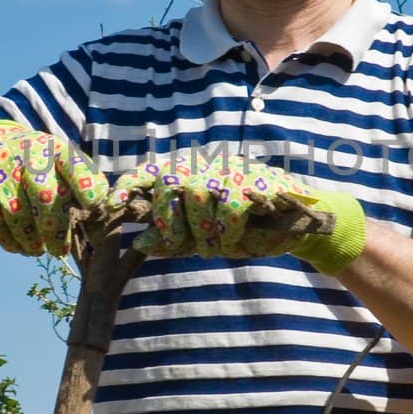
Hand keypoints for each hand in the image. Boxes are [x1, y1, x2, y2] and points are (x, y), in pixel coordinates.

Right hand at [0, 122, 108, 255]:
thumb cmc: (31, 162)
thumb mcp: (56, 158)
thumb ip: (81, 179)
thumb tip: (105, 209)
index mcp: (54, 149)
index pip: (76, 168)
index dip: (87, 189)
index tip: (92, 206)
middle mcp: (27, 157)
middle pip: (46, 200)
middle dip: (55, 232)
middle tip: (59, 249)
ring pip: (18, 217)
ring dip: (31, 241)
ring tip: (38, 249)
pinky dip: (7, 241)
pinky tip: (16, 245)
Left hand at [110, 154, 366, 274]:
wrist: (302, 224)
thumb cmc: (250, 228)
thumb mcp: (207, 238)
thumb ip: (175, 240)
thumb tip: (139, 242)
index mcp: (193, 177)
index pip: (150, 172)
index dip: (128, 185)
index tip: (110, 206)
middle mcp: (207, 168)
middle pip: (168, 187)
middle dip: (169, 221)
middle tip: (185, 243)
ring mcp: (229, 173)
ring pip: (196, 198)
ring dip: (202, 233)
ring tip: (215, 245)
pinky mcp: (251, 184)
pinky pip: (225, 210)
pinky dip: (227, 234)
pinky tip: (236, 241)